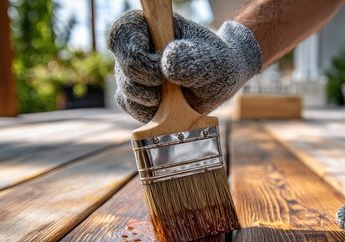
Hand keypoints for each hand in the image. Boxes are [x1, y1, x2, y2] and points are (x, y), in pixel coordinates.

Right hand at [108, 10, 261, 122]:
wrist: (220, 82)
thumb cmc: (217, 63)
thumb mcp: (214, 59)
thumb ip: (193, 58)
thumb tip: (166, 63)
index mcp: (151, 26)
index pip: (124, 32)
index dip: (136, 53)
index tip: (161, 69)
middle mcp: (136, 48)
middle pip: (123, 65)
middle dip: (147, 81)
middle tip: (172, 85)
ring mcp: (133, 73)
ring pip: (125, 90)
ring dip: (150, 99)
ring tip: (176, 96)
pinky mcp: (136, 96)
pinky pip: (131, 107)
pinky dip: (149, 112)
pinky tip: (168, 107)